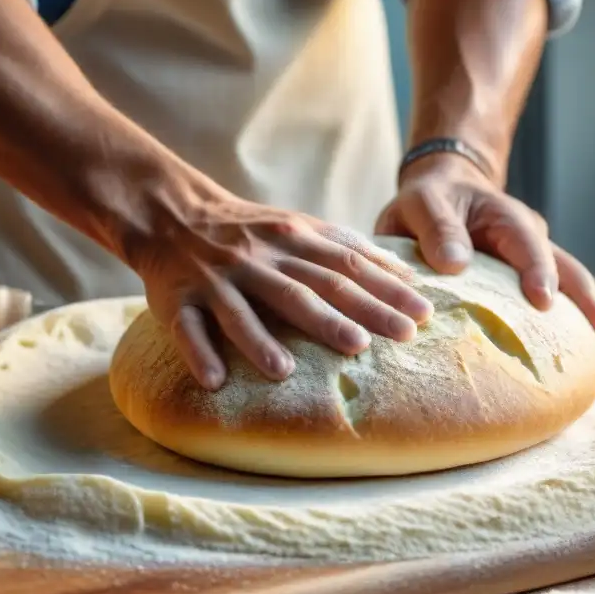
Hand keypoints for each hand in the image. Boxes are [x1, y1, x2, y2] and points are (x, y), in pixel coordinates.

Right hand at [120, 168, 434, 389]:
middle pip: (306, 289)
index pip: (347, 266)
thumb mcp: (299, 226)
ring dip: (263, 340)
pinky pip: (187, 329)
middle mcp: (258, 259)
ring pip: (242, 311)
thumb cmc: (251, 231)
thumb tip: (406, 274)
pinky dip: (198, 353)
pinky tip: (215, 380)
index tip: (422, 315)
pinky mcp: (178, 299)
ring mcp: (216, 280)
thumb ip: (347, 248)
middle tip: (385, 341)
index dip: (386, 290)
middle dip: (348, 315)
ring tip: (286, 371)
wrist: (172, 212)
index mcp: (292, 239)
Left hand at [375, 155, 594, 333]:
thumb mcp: (424, 204)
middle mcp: (528, 241)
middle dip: (582, 296)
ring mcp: (529, 265)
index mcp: (506, 218)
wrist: (443, 195)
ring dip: (580, 312)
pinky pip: (542, 303)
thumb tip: (455, 264)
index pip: (528, 245)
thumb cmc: (433, 200)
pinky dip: (555, 325)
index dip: (538, 271)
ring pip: (563, 286)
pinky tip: (564, 353)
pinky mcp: (520, 285)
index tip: (543, 300)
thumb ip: (437, 228)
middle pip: (563, 267)